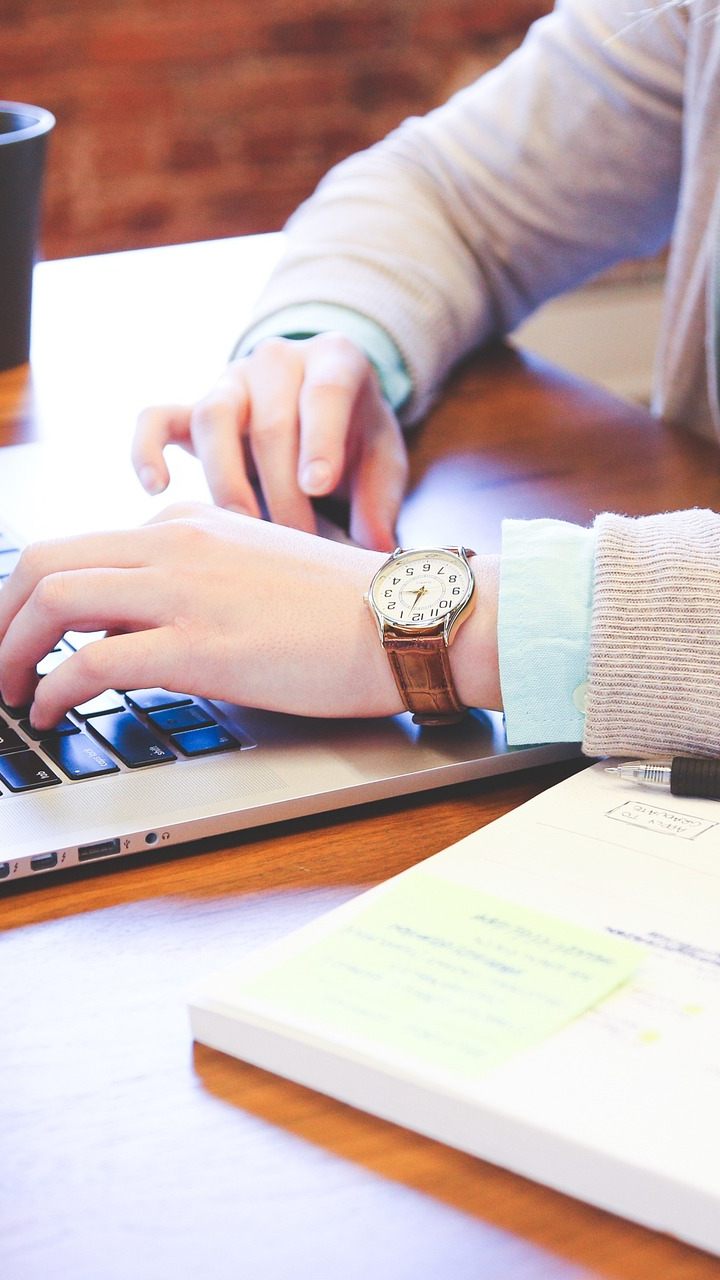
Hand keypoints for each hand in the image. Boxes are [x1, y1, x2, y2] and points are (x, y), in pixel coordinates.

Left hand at [0, 503, 404, 730]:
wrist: (406, 618)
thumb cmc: (344, 607)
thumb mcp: (253, 572)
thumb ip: (190, 585)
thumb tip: (129, 629)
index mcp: (187, 524)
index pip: (80, 548)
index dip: (33, 597)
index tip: (22, 635)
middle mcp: (173, 544)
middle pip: (44, 560)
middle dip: (1, 614)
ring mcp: (184, 590)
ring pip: (54, 599)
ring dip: (12, 649)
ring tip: (9, 691)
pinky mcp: (199, 645)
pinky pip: (92, 660)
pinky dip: (53, 688)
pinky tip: (51, 711)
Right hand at [132, 333, 408, 550]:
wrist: (321, 406)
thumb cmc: (356, 438)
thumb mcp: (383, 459)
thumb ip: (381, 499)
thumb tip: (377, 550)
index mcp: (335, 360)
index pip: (324, 392)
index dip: (320, 440)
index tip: (318, 486)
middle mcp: (278, 361)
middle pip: (269, 422)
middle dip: (282, 490)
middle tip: (297, 542)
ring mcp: (230, 382)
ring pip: (213, 418)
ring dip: (227, 480)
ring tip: (243, 530)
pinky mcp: (191, 408)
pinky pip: (156, 419)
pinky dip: (147, 449)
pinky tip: (157, 488)